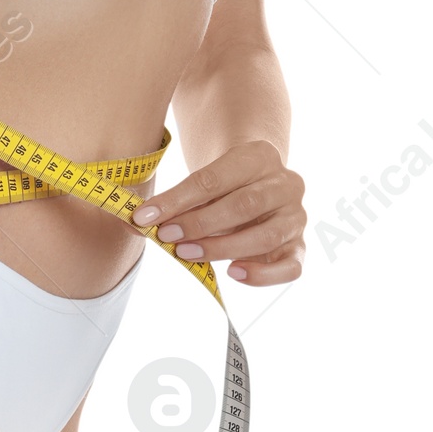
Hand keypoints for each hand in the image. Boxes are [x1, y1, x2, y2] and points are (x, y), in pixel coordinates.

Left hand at [129, 140, 305, 285]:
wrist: (259, 184)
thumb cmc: (223, 186)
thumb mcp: (201, 183)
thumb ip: (173, 203)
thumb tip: (133, 223)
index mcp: (258, 156)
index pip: (213, 178)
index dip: (177, 200)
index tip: (145, 217)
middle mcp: (285, 183)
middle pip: (242, 205)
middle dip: (199, 223)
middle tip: (167, 236)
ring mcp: (296, 216)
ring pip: (264, 236)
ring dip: (221, 247)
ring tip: (187, 254)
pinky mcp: (299, 245)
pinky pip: (289, 267)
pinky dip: (262, 275)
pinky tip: (232, 272)